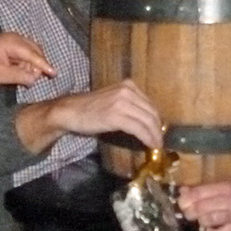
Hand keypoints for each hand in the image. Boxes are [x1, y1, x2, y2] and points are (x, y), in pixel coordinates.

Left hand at [0, 33, 55, 88]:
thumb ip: (17, 76)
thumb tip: (34, 79)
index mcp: (11, 43)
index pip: (33, 54)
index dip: (44, 65)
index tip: (54, 74)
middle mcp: (15, 38)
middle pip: (36, 51)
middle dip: (38, 66)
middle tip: (30, 80)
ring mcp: (15, 40)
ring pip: (33, 52)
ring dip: (32, 65)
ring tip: (22, 77)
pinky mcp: (14, 45)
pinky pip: (27, 53)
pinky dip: (28, 63)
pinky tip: (21, 72)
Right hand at [16, 78, 162, 153]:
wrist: (70, 111)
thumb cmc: (89, 109)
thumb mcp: (113, 100)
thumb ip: (129, 106)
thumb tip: (145, 121)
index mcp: (128, 85)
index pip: (150, 104)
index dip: (157, 120)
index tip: (159, 131)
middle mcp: (127, 91)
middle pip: (152, 112)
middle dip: (158, 129)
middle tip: (160, 141)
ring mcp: (122, 102)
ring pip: (148, 121)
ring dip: (155, 136)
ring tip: (157, 146)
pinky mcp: (117, 116)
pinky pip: (139, 129)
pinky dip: (147, 138)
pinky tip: (150, 145)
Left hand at [177, 182, 230, 230]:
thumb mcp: (224, 187)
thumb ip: (204, 190)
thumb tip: (182, 192)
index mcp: (224, 187)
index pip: (199, 193)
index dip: (186, 199)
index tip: (181, 203)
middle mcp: (229, 201)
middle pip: (200, 207)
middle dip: (190, 212)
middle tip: (190, 214)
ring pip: (207, 220)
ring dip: (201, 221)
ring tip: (204, 220)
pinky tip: (212, 230)